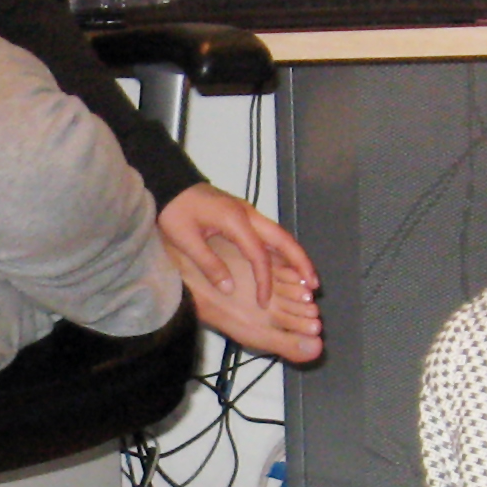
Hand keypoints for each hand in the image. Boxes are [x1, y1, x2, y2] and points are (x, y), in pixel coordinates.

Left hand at [156, 185, 320, 363]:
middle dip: (301, 262)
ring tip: (308, 277)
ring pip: (280, 235)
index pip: (259, 254)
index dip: (264, 280)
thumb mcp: (186, 239)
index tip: (265, 301)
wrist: (171, 185)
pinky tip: (287, 264)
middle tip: (314, 284)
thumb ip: (208, 264)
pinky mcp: (245, 215)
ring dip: (295, 255)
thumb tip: (229, 289)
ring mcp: (248, 213)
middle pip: (283, 239)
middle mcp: (248, 214)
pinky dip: (282, 249)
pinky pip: (270, 233)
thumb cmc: (175, 210)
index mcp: (235, 220)